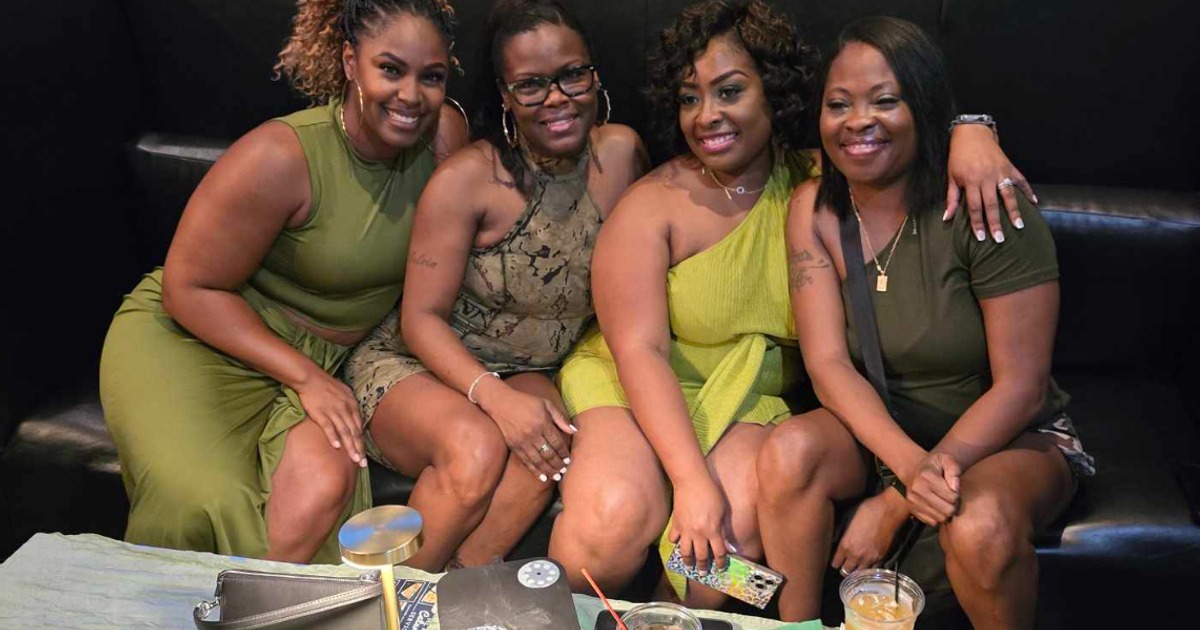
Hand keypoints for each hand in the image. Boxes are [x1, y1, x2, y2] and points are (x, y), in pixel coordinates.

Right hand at [294, 368, 366, 466]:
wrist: (311, 378)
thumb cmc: (327, 385)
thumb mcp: (345, 392)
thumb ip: (351, 405)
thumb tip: (355, 417)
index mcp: (352, 405)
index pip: (359, 428)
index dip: (362, 443)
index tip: (364, 456)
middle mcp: (345, 409)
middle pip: (354, 432)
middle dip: (359, 449)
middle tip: (362, 464)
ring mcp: (333, 411)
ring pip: (344, 432)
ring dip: (350, 447)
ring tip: (354, 460)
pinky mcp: (320, 413)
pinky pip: (328, 427)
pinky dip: (333, 437)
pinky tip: (336, 447)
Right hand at [475, 379, 574, 479]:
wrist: (501, 403)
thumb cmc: (526, 401)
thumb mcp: (546, 404)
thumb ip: (560, 417)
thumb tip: (574, 431)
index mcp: (543, 423)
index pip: (557, 442)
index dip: (564, 453)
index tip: (569, 460)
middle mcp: (533, 434)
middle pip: (549, 454)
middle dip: (558, 464)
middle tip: (564, 471)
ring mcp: (522, 441)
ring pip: (538, 461)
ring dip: (549, 470)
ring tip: (556, 476)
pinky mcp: (514, 446)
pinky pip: (526, 462)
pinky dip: (535, 470)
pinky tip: (542, 477)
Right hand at [668, 476, 731, 574]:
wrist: (691, 480)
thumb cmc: (711, 492)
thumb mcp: (722, 511)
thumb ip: (723, 528)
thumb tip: (724, 542)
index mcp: (713, 530)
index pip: (719, 553)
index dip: (721, 563)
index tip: (721, 567)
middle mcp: (699, 534)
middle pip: (702, 556)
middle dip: (704, 567)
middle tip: (704, 573)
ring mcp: (685, 530)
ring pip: (685, 552)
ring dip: (688, 561)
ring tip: (689, 566)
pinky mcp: (676, 524)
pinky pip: (674, 538)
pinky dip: (676, 543)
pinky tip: (678, 544)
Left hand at [833, 488, 909, 574]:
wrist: (888, 510)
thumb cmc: (866, 510)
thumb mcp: (848, 519)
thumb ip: (841, 534)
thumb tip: (837, 541)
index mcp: (846, 545)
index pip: (836, 563)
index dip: (835, 562)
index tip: (836, 560)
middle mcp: (856, 555)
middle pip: (846, 571)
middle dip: (844, 568)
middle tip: (844, 564)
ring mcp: (870, 558)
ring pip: (859, 573)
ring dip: (856, 570)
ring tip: (855, 565)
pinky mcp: (881, 557)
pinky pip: (872, 569)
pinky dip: (868, 568)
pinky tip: (867, 562)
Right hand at [903, 452, 961, 525]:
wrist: (915, 469)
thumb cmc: (936, 465)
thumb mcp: (947, 460)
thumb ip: (954, 470)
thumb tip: (955, 488)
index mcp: (926, 476)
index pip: (952, 496)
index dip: (958, 494)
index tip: (954, 489)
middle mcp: (916, 489)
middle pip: (947, 510)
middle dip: (954, 505)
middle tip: (952, 498)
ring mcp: (912, 501)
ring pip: (940, 518)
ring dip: (946, 512)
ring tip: (945, 501)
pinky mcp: (911, 509)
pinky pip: (932, 522)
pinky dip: (937, 516)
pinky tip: (937, 506)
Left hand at [944, 124, 1037, 242]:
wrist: (972, 134)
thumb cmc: (958, 157)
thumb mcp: (951, 176)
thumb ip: (951, 198)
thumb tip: (947, 218)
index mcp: (971, 181)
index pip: (975, 207)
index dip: (978, 223)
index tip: (982, 238)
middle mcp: (987, 178)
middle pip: (992, 204)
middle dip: (996, 223)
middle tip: (1000, 239)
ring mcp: (1000, 172)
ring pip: (1008, 195)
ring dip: (1014, 211)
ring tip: (1019, 226)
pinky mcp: (1009, 166)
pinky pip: (1021, 180)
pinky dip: (1028, 191)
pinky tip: (1035, 202)